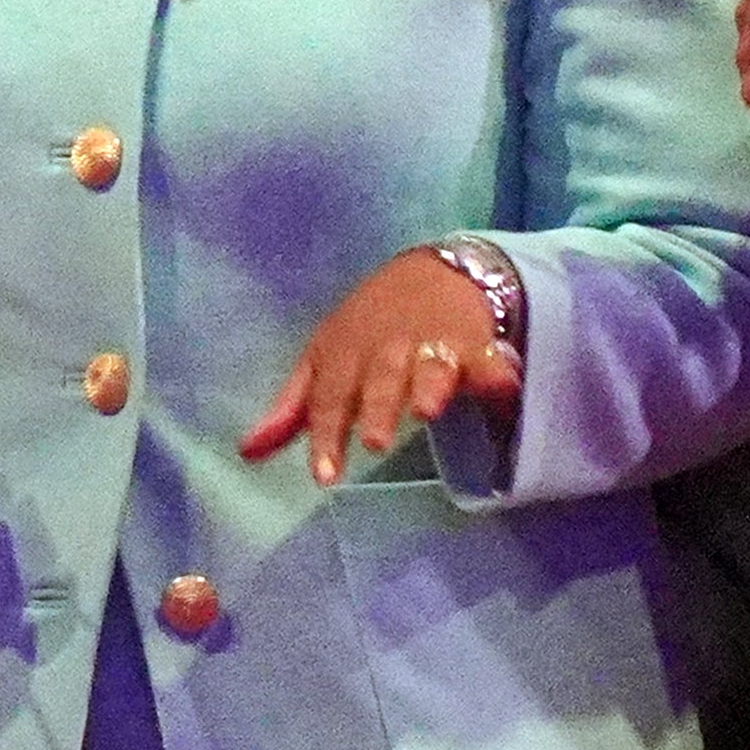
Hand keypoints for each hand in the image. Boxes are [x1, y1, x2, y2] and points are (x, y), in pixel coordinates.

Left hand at [244, 245, 521, 485]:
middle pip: (378, 381)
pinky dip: (496, 372)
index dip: (325, 435)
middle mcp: (385, 347)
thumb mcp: (324, 360)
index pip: (329, 397)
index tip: (324, 477)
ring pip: (429, 366)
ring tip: (425, 411)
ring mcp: (431, 342)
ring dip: (427, 387)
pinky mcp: (475, 341)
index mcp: (342, 354)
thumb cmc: (366, 329)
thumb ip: (293, 410)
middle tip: (375, 442)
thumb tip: (247, 453)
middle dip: (376, 408)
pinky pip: (487, 359)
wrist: (429, 273)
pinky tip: (503, 388)